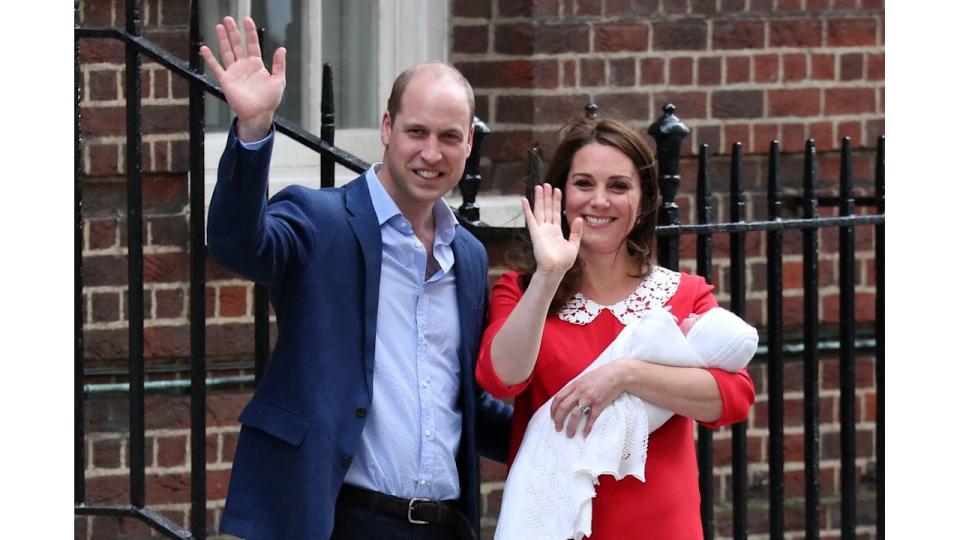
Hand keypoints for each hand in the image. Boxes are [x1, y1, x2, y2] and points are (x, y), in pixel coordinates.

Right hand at [199, 16, 285, 140]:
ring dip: (222, 40)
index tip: (247, 20)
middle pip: (237, 45)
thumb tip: (281, 48)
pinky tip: (204, 48)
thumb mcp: (278, 80)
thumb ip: (279, 64)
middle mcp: (244, 66)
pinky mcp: (226, 81)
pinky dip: (210, 59)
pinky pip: (216, 68)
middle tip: (228, 19)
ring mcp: (234, 72)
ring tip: (219, 27)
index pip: (253, 44)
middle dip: (233, 32)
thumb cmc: (269, 100)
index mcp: (257, 65)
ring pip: (227, 52)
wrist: (258, 114)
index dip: (250, 32)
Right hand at [522, 184, 582, 276]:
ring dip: (539, 199)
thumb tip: (579, 218)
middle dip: (547, 196)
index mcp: (555, 232)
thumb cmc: (563, 262)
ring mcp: (540, 230)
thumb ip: (576, 232)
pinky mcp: (535, 233)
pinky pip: (530, 219)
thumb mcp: (574, 245)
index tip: (557, 190)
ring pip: (539, 210)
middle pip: (547, 209)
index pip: (556, 212)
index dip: (556, 201)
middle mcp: (547, 229)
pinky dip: (527, 210)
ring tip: (539, 187)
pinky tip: (524, 200)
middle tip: (547, 184)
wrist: (555, 270)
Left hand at [550, 359, 630, 437]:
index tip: (552, 417)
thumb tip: (567, 398)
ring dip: (571, 426)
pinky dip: (587, 428)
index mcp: (574, 385)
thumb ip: (575, 388)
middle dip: (558, 420)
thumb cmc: (600, 376)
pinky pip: (591, 418)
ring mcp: (589, 398)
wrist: (616, 374)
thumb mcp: (584, 379)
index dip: (553, 409)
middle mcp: (580, 391)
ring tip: (569, 434)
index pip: (558, 398)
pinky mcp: (600, 403)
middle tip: (557, 428)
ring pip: (575, 414)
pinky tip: (584, 434)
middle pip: (564, 407)